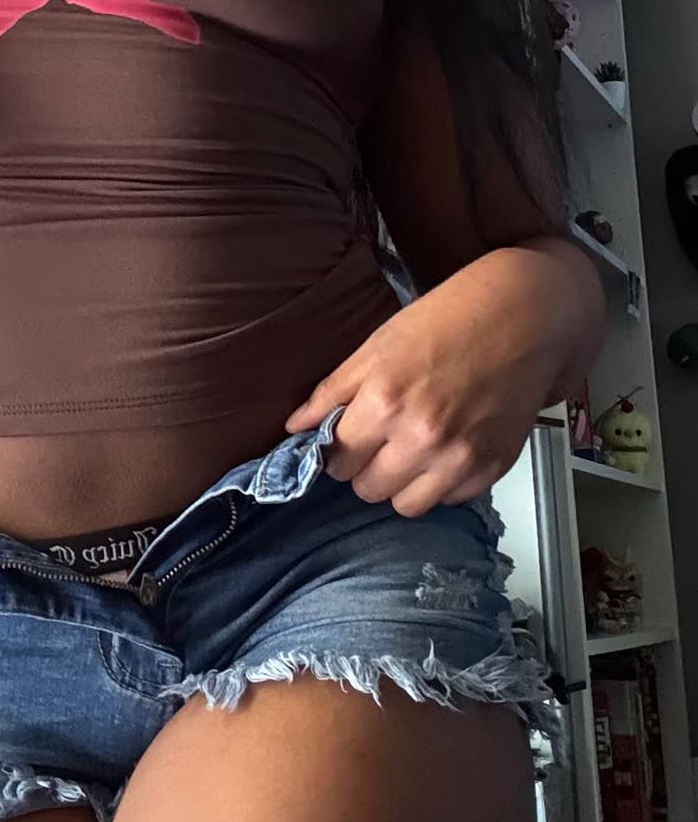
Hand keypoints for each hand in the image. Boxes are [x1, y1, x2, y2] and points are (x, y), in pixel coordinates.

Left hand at [283, 242, 592, 516]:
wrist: (527, 315)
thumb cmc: (451, 318)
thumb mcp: (380, 344)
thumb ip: (333, 390)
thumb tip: (294, 426)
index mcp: (385, 401)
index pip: (336, 459)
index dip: (338, 447)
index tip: (348, 435)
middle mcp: (421, 437)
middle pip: (366, 489)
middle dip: (366, 467)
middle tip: (380, 439)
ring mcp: (459, 457)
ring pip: (405, 506)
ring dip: (401, 483)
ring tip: (411, 448)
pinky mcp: (491, 468)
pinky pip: (449, 499)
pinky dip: (442, 482)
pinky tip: (447, 446)